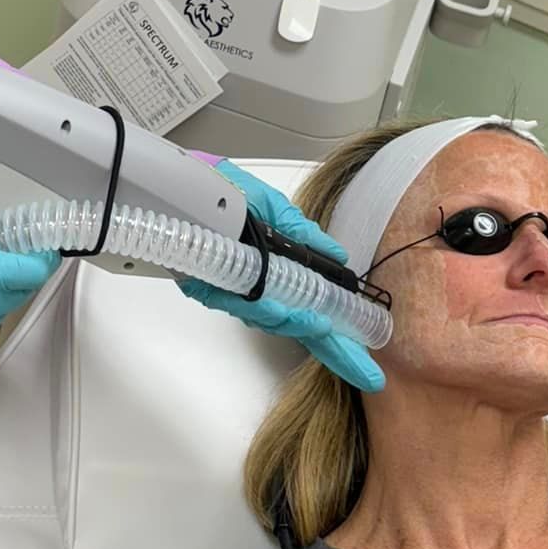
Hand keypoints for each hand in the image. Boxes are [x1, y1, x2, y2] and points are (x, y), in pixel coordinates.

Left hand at [177, 161, 383, 393]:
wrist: (180, 178)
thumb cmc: (222, 190)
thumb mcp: (270, 206)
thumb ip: (300, 233)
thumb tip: (336, 257)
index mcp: (273, 270)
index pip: (311, 311)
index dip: (338, 341)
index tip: (367, 370)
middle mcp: (253, 286)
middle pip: (295, 325)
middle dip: (329, 347)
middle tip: (358, 363)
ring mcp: (229, 289)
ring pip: (268, 318)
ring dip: (294, 322)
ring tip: (319, 324)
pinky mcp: (201, 284)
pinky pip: (235, 303)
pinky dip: (260, 307)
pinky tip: (279, 308)